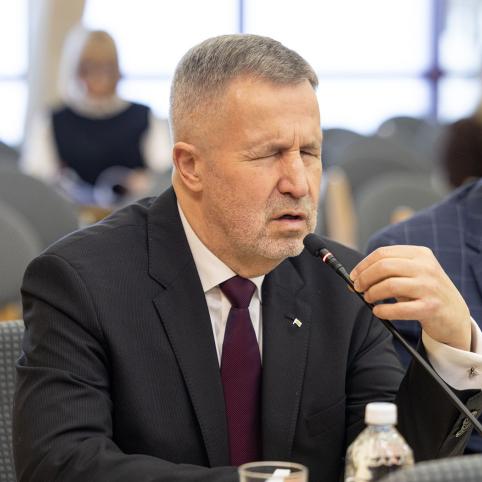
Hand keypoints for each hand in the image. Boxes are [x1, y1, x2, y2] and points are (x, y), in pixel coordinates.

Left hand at [350, 245, 471, 351]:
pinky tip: (378, 312)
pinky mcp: (431, 307)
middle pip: (384, 266)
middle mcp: (426, 267)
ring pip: (389, 285)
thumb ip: (387, 272)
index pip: (382, 253)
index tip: (353, 276)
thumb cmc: (424, 291)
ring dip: (372, 293)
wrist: (454, 313)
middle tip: (358, 288)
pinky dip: (383, 311)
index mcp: (419, 254)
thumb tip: (354, 279)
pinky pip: (399, 308)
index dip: (363, 265)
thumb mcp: (410, 274)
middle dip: (364, 278)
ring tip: (368, 299)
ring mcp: (430, 287)